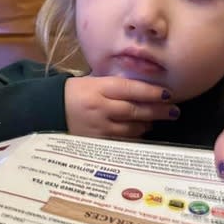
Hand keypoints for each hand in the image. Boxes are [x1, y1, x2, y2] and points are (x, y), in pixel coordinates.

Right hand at [64, 76, 178, 138]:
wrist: (49, 111)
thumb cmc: (74, 93)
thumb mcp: (92, 81)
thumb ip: (115, 85)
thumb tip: (144, 87)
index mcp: (99, 88)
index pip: (131, 89)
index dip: (151, 92)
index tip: (168, 94)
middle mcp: (101, 107)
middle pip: (135, 110)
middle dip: (157, 111)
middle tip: (174, 111)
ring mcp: (99, 127)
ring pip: (131, 128)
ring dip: (147, 124)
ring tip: (158, 120)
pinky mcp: (97, 142)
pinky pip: (121, 141)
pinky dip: (134, 137)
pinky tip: (142, 133)